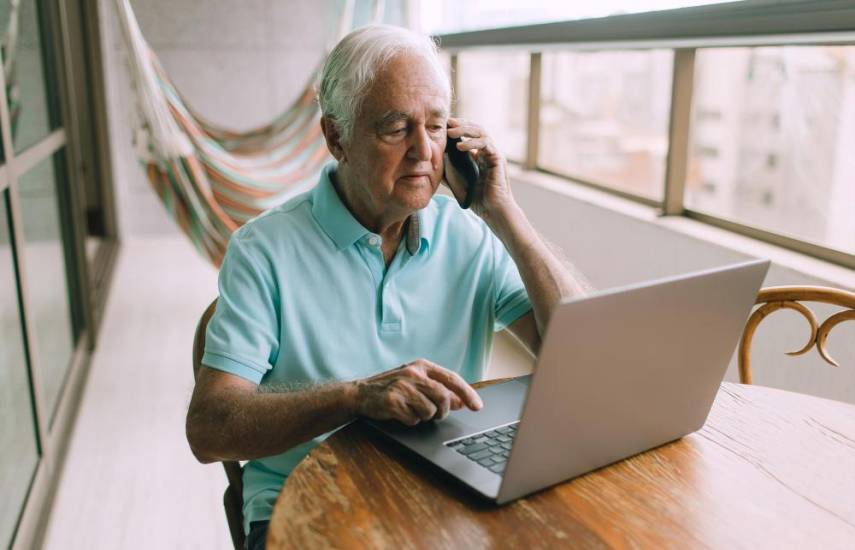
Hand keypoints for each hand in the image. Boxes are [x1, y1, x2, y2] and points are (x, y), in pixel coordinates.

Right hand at [353, 359, 482, 425]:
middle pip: (443, 397)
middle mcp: (413, 373)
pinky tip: (400, 413)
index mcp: (422, 366)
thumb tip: (461, 401)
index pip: (452, 379)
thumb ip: (439, 390)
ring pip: (430, 411)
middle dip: (442, 411)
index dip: (467, 393)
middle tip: (435, 414)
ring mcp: (402, 387)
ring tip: (411, 409)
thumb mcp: (416, 383)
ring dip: (424, 416)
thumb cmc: (392, 388)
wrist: (360, 393)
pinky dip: (410, 421)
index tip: (477, 406)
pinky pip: (414, 419)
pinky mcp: (393, 401)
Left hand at [446, 117, 514, 218]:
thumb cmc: (475, 197)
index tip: (443, 125)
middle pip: (475, 128)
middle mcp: (487, 151)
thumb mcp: (455, 180)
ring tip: (451, 132)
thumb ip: (446, 169)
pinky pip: (486, 143)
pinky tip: (459, 146)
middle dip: (460, 123)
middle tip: (447, 122)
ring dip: (465, 129)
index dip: (457, 127)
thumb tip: (434, 158)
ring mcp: (493, 153)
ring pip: (481, 131)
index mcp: (478, 153)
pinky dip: (472, 142)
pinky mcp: (498, 158)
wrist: (491, 210)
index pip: (468, 133)